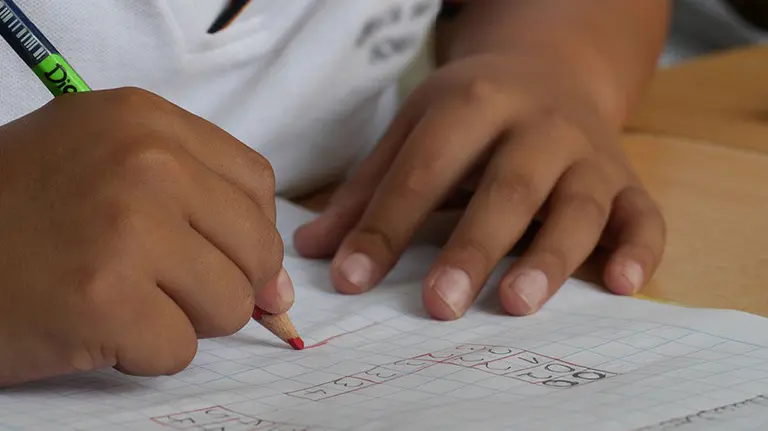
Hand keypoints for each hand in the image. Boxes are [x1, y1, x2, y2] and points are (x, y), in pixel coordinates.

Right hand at [0, 88, 289, 385]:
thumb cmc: (23, 213)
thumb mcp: (109, 170)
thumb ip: (203, 211)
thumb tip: (281, 290)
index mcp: (147, 121)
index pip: (256, 184)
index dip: (247, 233)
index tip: (222, 257)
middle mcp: (146, 163)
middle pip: (257, 248)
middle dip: (222, 283)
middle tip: (162, 285)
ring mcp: (128, 229)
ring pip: (230, 304)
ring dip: (184, 319)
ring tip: (124, 299)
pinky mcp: (105, 300)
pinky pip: (180, 350)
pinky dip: (144, 353)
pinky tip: (98, 327)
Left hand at [294, 54, 664, 319]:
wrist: (552, 68)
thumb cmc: (473, 111)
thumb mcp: (416, 129)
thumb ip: (369, 189)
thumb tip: (314, 251)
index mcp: (473, 104)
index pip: (424, 171)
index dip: (385, 227)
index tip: (351, 281)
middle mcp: (538, 125)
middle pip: (507, 188)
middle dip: (473, 247)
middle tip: (439, 305)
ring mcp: (589, 153)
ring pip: (578, 206)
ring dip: (550, 257)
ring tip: (516, 304)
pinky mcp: (627, 180)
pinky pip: (644, 216)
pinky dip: (639, 250)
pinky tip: (621, 286)